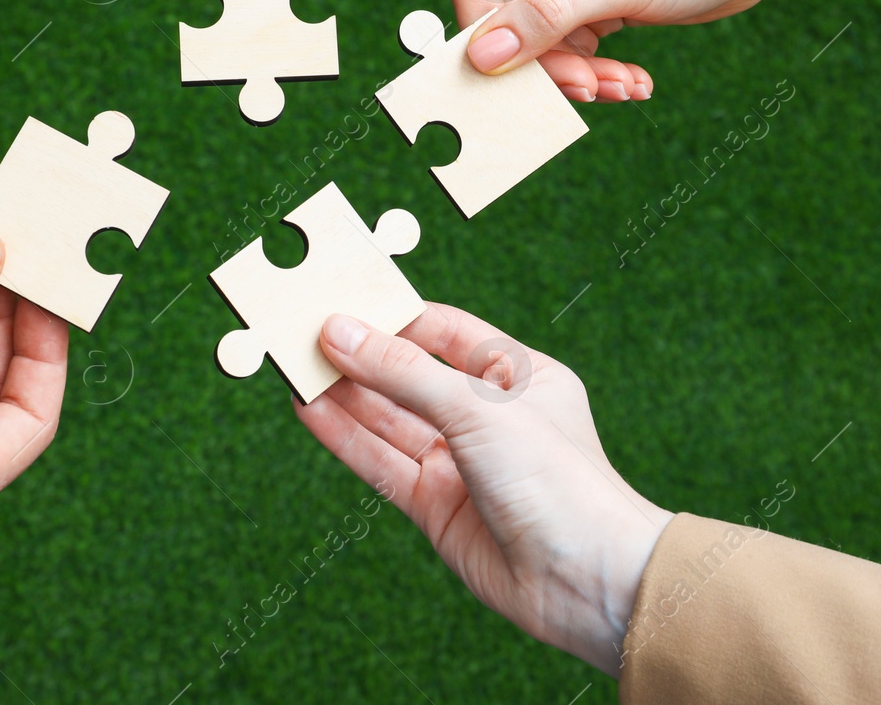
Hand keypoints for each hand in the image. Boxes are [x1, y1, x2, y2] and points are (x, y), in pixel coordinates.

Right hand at [296, 305, 672, 675]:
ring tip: (292, 364)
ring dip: (342, 394)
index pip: (443, 332)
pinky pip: (381, 464)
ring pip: (389, 421)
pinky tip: (308, 410)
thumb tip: (338, 331)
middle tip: (301, 330)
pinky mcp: (437, 508)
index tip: (340, 300)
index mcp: (518, 377)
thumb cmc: (556, 480)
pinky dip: (344, 437)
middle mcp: (488, 417)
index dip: (392, 316)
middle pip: (409, 376)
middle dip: (358, 355)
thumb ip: (402, 372)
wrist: (588, 582)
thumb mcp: (477, 409)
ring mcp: (461, 464)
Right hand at [450, 0, 843, 100]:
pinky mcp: (595, 1)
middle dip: (547, 63)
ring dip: (579, 74)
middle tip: (586, 89)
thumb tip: (481, 55)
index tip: (509, 73)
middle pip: (508, 21)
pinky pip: (575, 50)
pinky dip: (600, 71)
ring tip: (625, 86)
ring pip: (543, 45)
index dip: (485, 30)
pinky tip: (634, 82)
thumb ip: (547, 18)